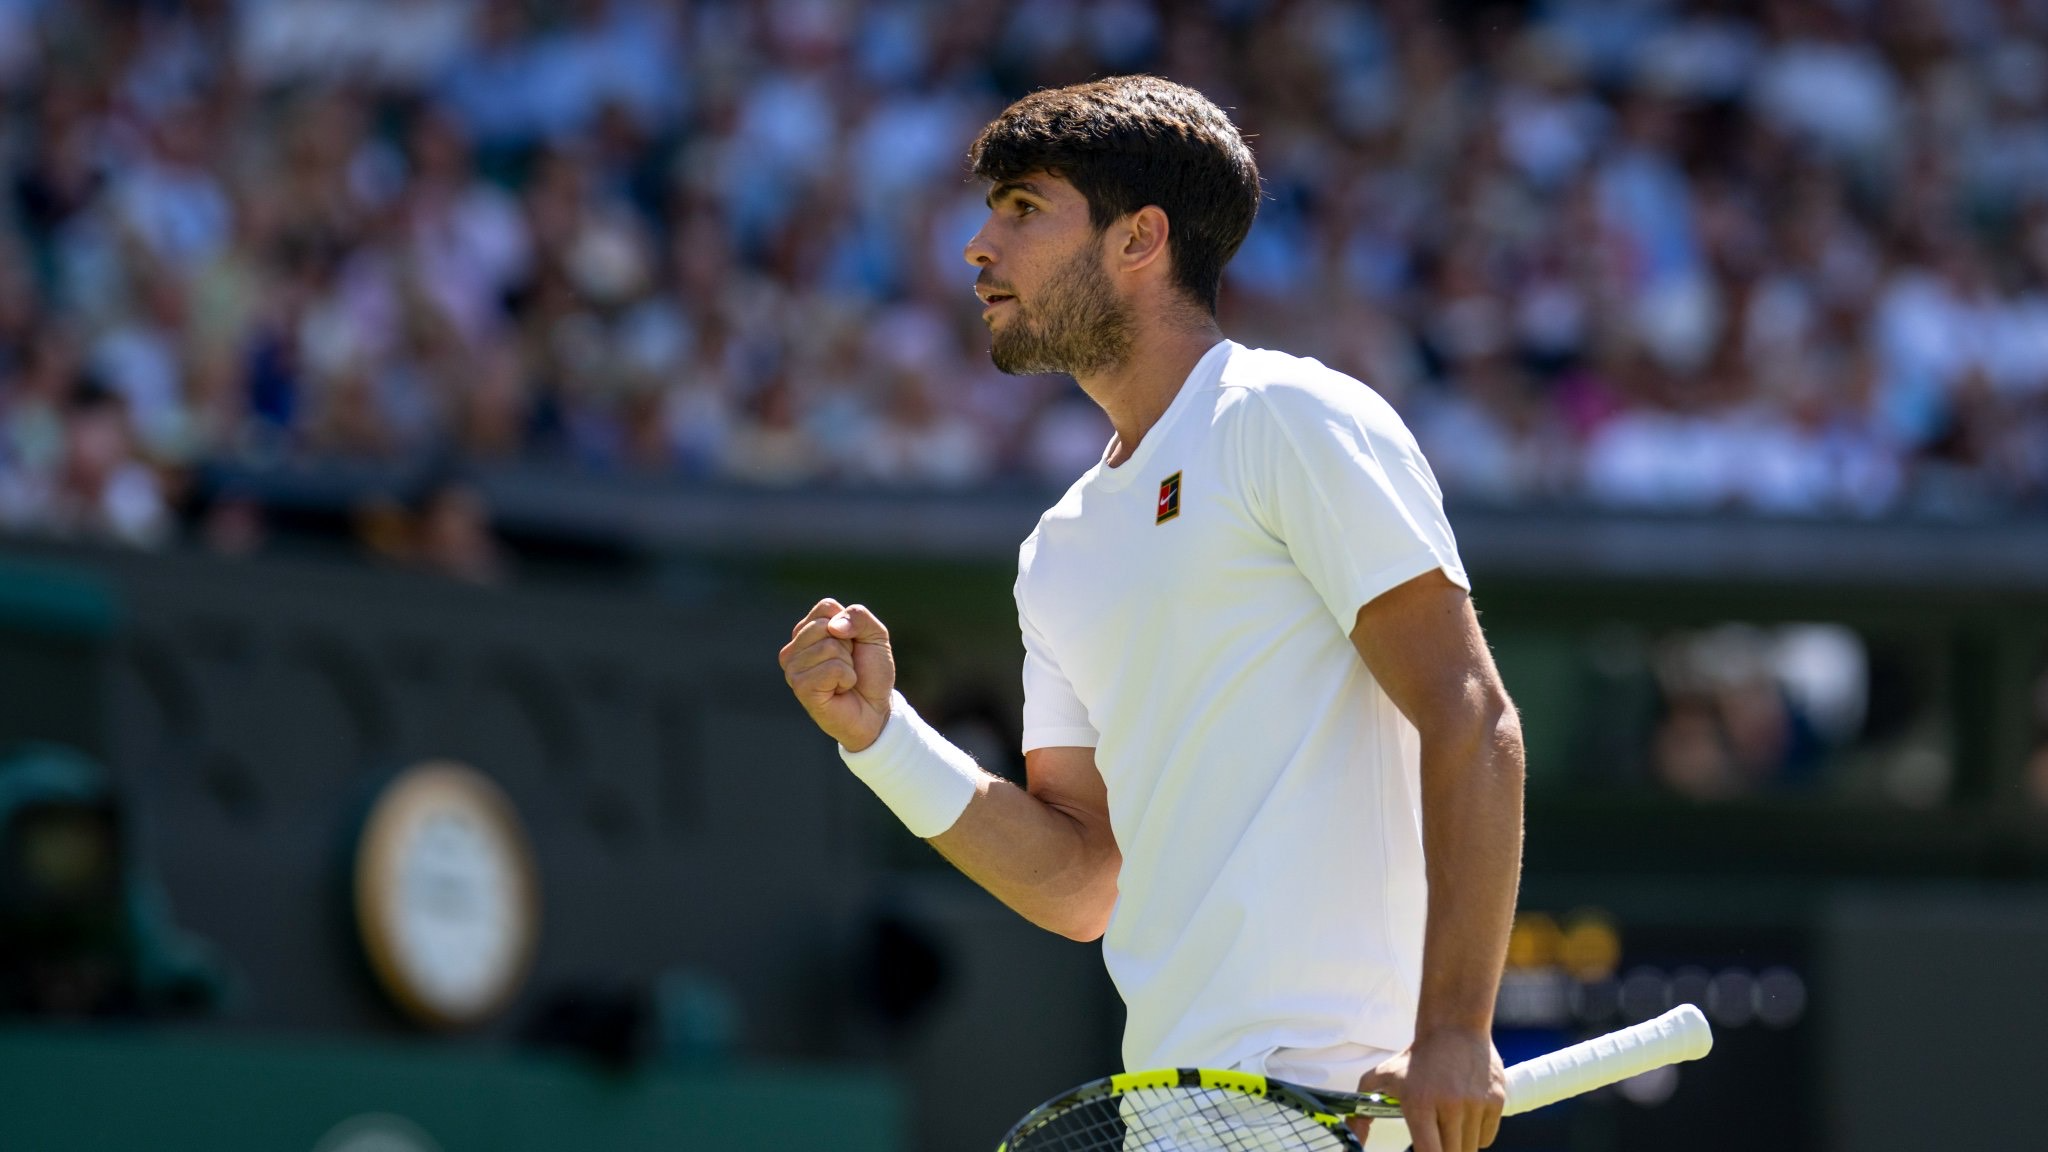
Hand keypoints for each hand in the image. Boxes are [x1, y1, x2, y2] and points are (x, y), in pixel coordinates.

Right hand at [778, 598, 894, 751]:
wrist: (875, 710)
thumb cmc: (871, 672)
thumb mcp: (875, 636)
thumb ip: (859, 616)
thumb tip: (833, 627)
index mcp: (808, 630)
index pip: (825, 607)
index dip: (849, 625)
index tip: (852, 645)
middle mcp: (795, 648)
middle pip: (825, 626)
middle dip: (848, 646)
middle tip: (848, 665)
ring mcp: (794, 668)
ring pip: (829, 647)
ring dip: (848, 665)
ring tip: (844, 680)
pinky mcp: (801, 687)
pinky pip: (832, 668)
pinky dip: (846, 678)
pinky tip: (840, 690)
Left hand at [1349, 1029, 1505, 1151]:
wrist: (1454, 1027)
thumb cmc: (1416, 1059)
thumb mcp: (1382, 1078)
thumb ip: (1361, 1111)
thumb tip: (1352, 1138)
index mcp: (1420, 1103)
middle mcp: (1450, 1105)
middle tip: (1436, 1139)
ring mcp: (1475, 1104)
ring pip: (1471, 1149)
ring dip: (1460, 1144)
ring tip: (1450, 1123)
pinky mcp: (1495, 1101)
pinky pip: (1486, 1138)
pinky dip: (1477, 1135)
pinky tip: (1466, 1115)